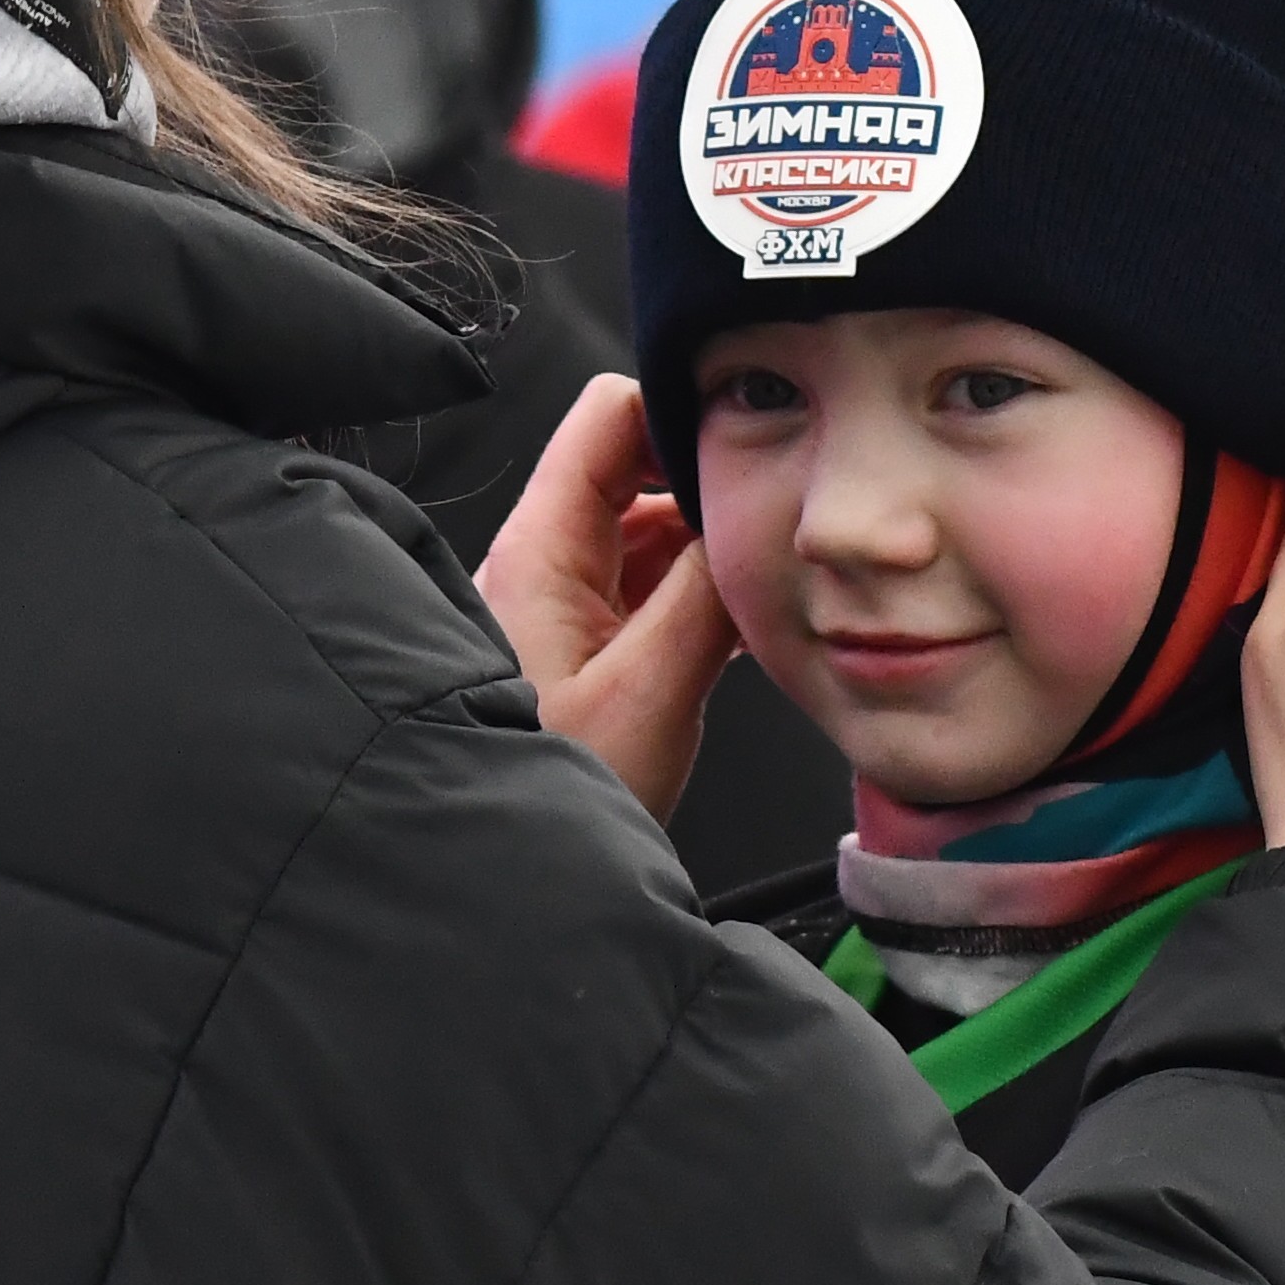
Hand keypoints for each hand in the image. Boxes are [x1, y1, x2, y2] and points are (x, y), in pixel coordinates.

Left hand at [478, 376, 745, 823]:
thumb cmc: (552, 790)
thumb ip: (706, 595)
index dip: (682, 405)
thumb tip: (754, 522)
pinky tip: (747, 620)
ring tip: (776, 560)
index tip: (757, 431)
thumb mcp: (648, 691)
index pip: (606, 416)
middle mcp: (541, 564)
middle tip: (784, 501)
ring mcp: (559, 606)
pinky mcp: (581, 651)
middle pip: (632, 467)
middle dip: (707, 476)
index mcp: (538, 550)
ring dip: (705, 540)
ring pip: (644, 532)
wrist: (500, 880)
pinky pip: (645, 589)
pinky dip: (695, 590)